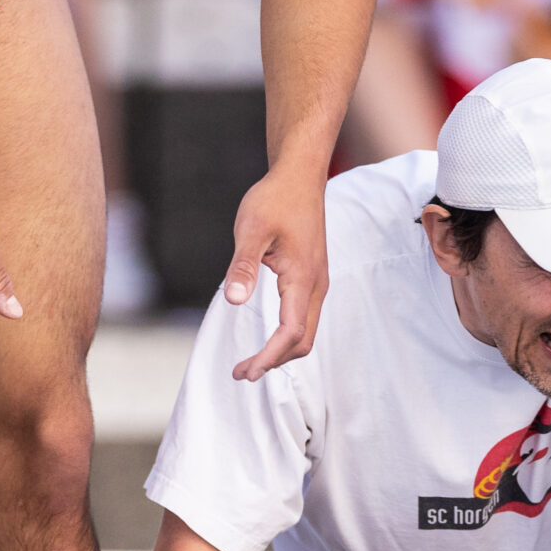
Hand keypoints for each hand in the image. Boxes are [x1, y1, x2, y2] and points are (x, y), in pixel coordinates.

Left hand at [223, 162, 328, 381]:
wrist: (300, 176)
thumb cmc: (275, 199)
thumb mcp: (250, 230)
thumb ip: (243, 267)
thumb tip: (233, 301)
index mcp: (302, 278)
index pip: (291, 332)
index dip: (269, 357)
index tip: (246, 373)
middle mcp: (316, 286)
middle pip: (302, 341)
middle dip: (273, 362)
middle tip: (241, 374)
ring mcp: (317, 283)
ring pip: (305, 332)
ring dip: (280, 352)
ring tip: (250, 363)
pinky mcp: (312, 278)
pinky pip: (304, 318)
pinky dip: (286, 337)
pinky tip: (267, 338)